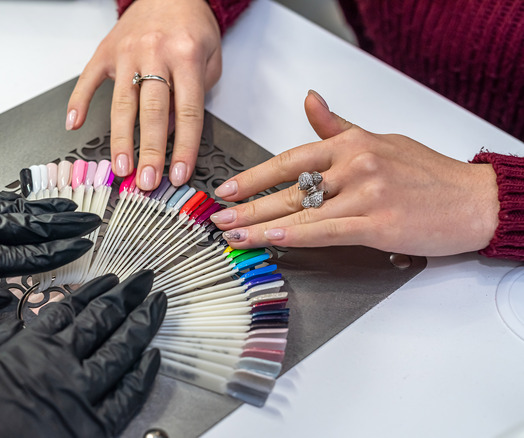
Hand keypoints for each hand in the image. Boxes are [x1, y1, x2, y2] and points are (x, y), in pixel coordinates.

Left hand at [0, 192, 100, 347]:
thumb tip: (0, 296)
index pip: (7, 254)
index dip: (48, 252)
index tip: (77, 247)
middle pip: (8, 222)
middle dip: (53, 221)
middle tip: (86, 219)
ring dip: (33, 207)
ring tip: (64, 207)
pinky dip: (1, 200)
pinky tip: (17, 202)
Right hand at [0, 271, 165, 437]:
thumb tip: (16, 325)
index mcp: (24, 351)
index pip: (69, 311)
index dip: (93, 292)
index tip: (109, 279)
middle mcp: (57, 368)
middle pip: (102, 322)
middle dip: (127, 298)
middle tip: (145, 280)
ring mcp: (79, 399)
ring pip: (121, 352)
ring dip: (142, 324)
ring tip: (157, 304)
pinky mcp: (92, 432)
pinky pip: (127, 398)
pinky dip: (143, 375)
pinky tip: (154, 356)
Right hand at [67, 0, 221, 189]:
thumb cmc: (190, 25)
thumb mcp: (209, 57)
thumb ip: (196, 94)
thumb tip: (174, 132)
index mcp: (186, 56)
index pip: (188, 111)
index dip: (184, 147)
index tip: (179, 173)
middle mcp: (155, 54)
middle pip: (152, 112)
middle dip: (149, 151)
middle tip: (146, 180)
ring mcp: (127, 53)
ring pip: (123, 103)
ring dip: (121, 140)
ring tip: (121, 168)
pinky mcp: (106, 51)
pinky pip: (88, 80)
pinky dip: (78, 103)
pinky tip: (74, 125)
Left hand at [210, 90, 499, 255]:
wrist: (474, 199)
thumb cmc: (429, 173)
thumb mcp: (380, 139)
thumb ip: (338, 126)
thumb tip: (311, 101)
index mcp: (351, 144)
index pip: (290, 159)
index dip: (254, 176)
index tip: (229, 188)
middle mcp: (354, 165)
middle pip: (287, 189)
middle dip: (247, 205)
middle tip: (218, 217)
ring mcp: (364, 193)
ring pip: (300, 212)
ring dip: (259, 225)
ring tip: (233, 235)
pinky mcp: (376, 223)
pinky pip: (324, 231)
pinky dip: (292, 237)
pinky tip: (268, 240)